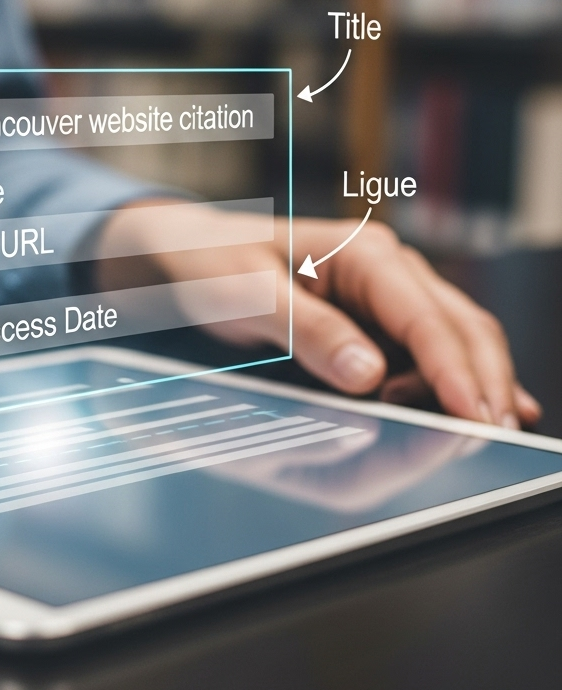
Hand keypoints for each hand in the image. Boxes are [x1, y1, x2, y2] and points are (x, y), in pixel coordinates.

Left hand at [96, 201, 540, 429]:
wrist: (192, 253)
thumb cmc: (214, 263)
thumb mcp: (248, 293)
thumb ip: (307, 329)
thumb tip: (368, 374)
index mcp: (362, 254)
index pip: (426, 317)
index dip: (455, 369)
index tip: (474, 414)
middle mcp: (387, 272)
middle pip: (459, 328)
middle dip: (483, 381)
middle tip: (497, 436)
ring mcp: (387, 296)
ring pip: (454, 341)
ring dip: (473, 385)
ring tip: (487, 435)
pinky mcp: (376, 321)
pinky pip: (427, 351)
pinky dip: (455, 379)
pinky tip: (480, 409)